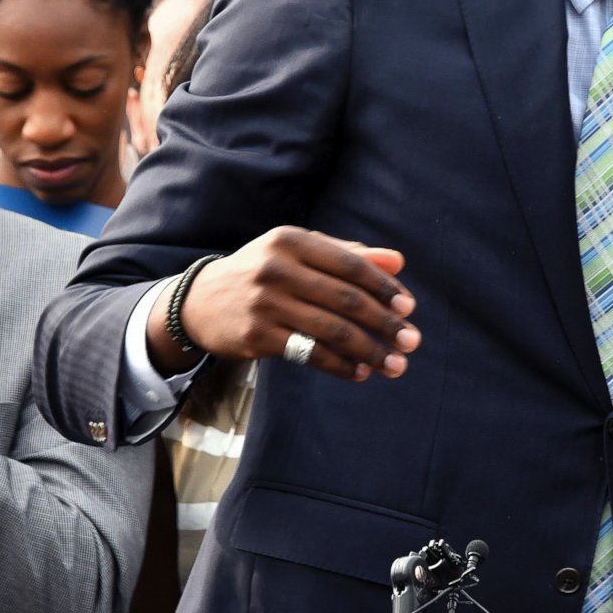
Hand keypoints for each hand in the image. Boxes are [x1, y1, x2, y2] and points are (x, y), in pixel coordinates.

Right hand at [166, 226, 417, 380]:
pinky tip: (361, 372)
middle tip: (412, 341)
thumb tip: (399, 262)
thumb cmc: (263, 272)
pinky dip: (340, 365)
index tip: (409, 307)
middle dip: (384, 323)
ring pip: (331, 330)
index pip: (351, 264)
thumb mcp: (298, 253)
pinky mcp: (257, 336)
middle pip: (345, 300)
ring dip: (369, 351)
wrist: (200, 302)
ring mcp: (265, 304)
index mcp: (292, 240)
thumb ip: (348, 255)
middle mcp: (277, 268)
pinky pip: (310, 353)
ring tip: (395, 364)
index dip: (384, 287)